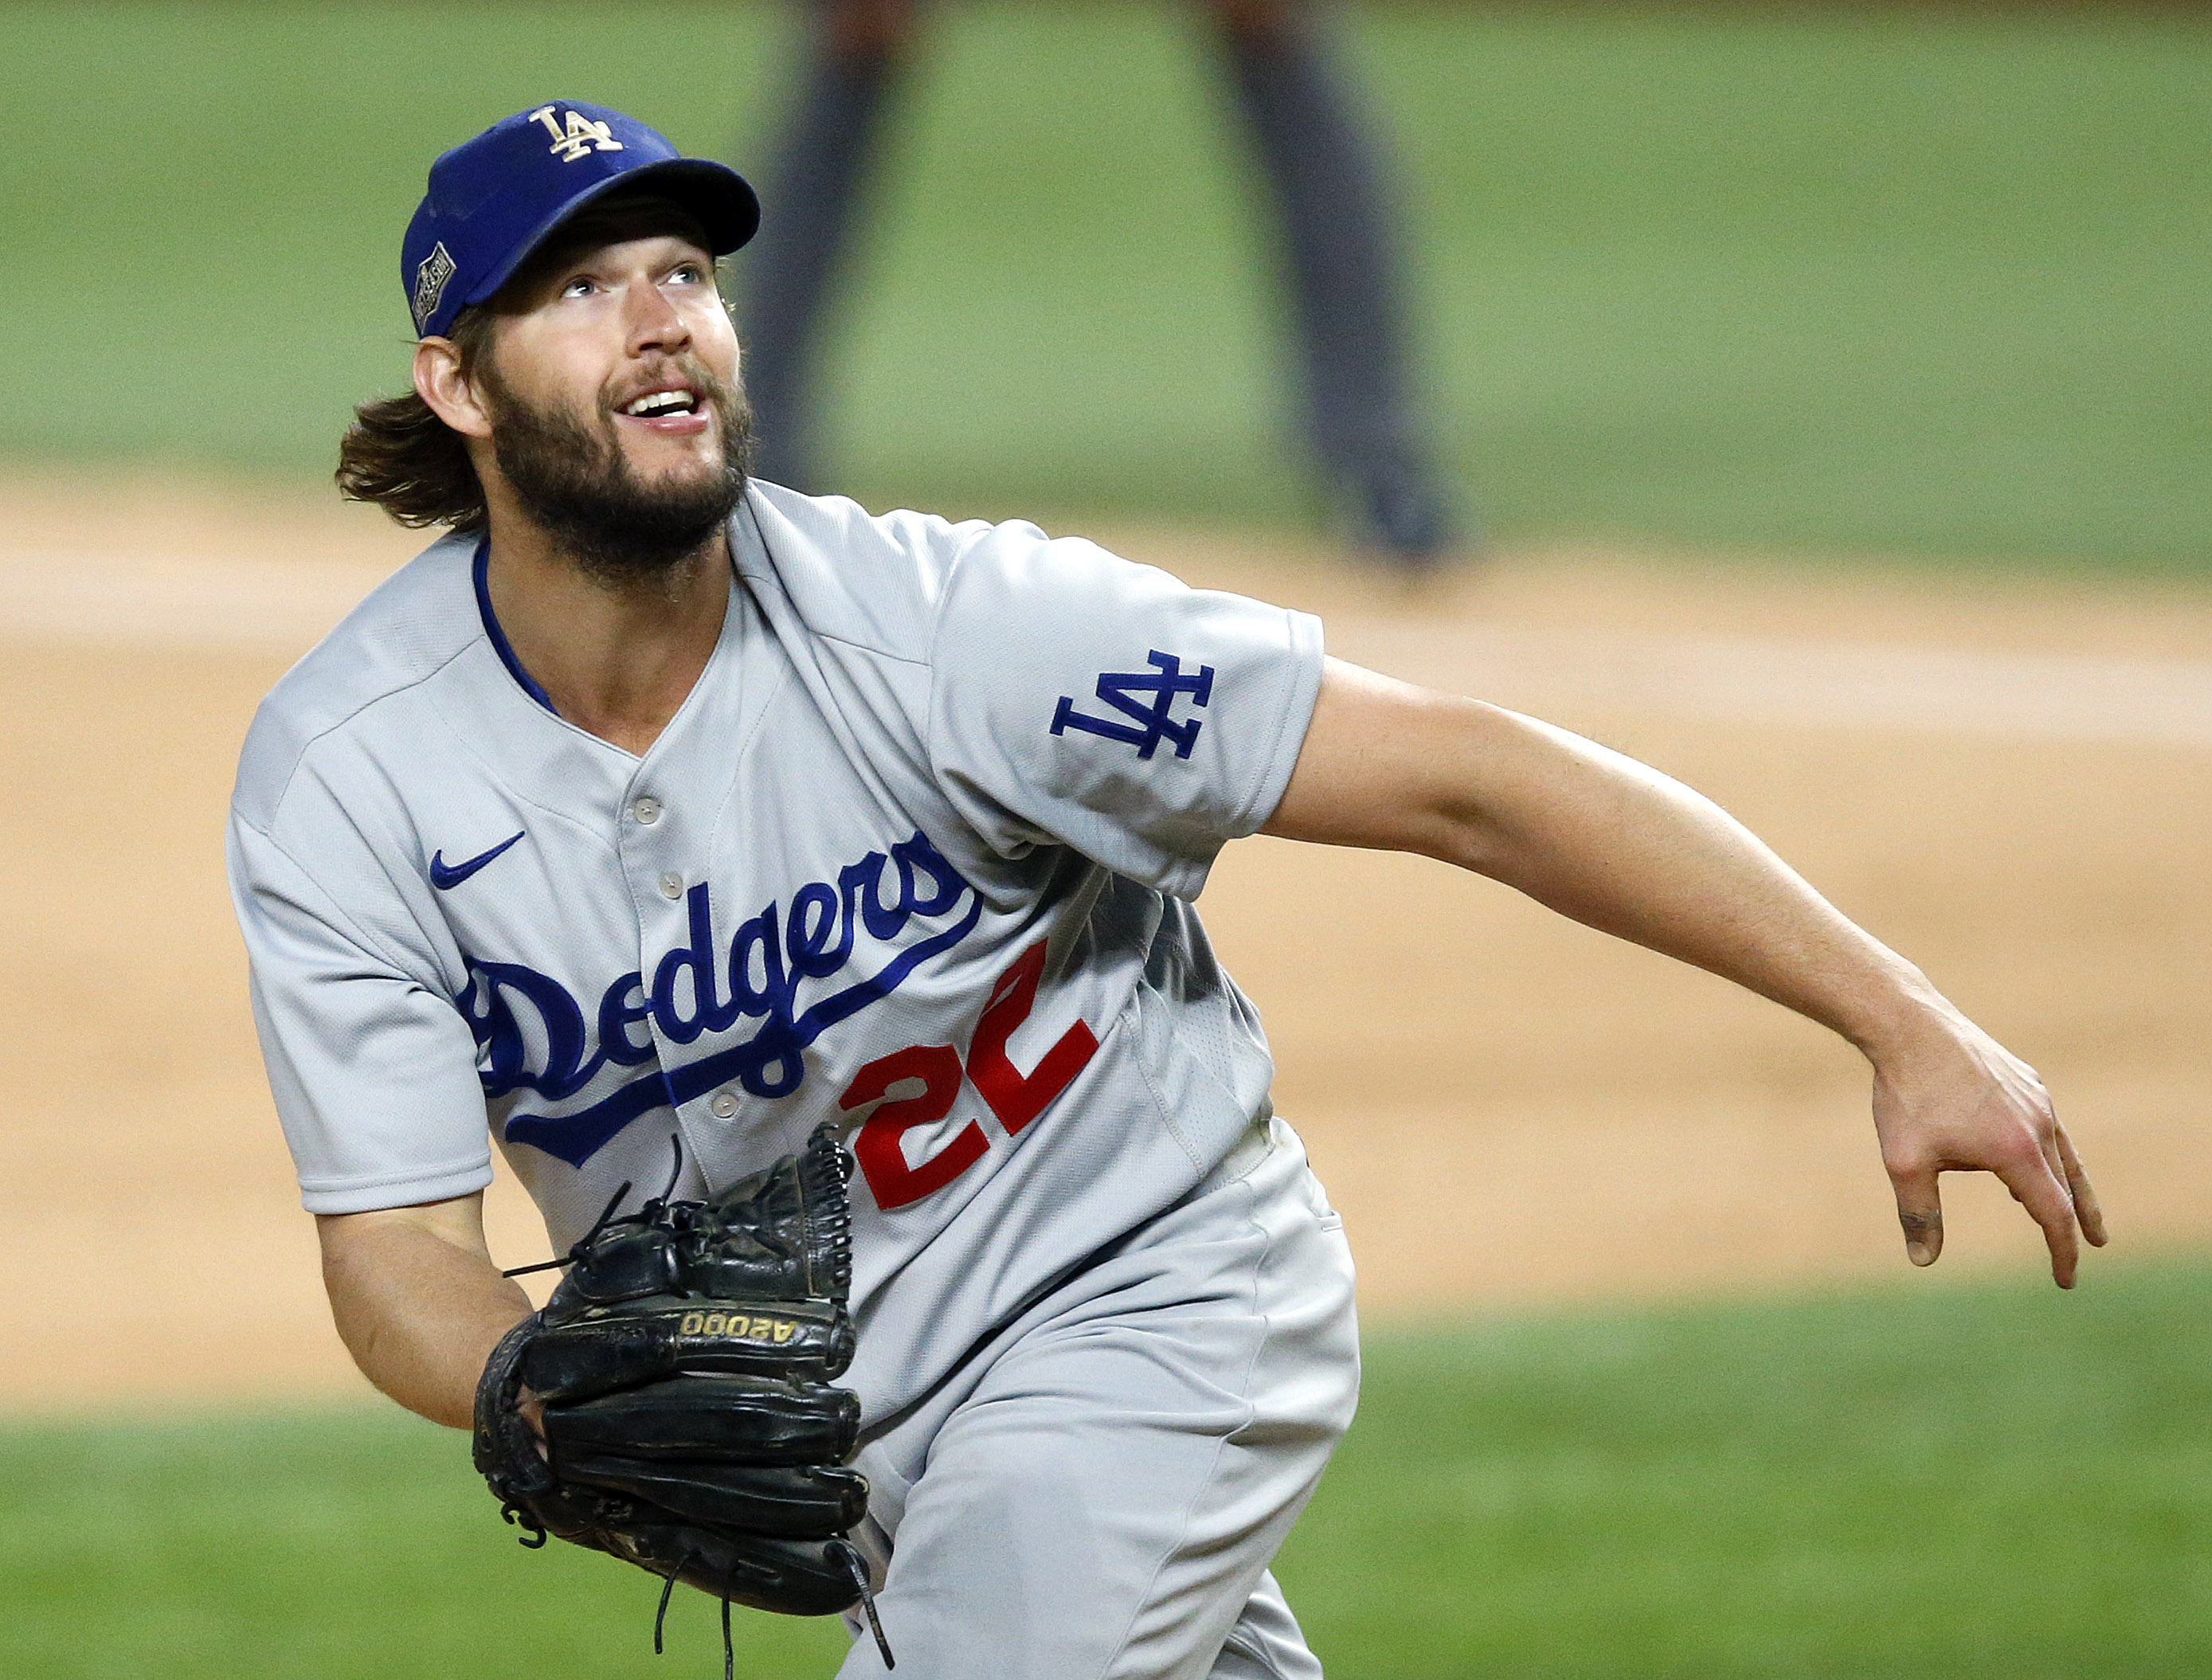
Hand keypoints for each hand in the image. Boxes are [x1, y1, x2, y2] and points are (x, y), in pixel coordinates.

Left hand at [1868, 1007, 2106, 1287]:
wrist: (1909, 1025)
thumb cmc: (1906, 1094)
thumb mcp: (1905, 1161)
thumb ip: (1919, 1213)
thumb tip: (1923, 1261)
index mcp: (2016, 1151)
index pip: (2053, 1214)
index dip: (2062, 1251)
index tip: (2065, 1280)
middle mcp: (2038, 1124)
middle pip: (2065, 1185)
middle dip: (2075, 1222)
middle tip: (2089, 1246)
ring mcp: (2036, 1098)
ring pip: (2062, 1153)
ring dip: (2070, 1186)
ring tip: (2077, 1213)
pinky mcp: (2025, 1080)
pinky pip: (2045, 1126)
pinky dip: (2048, 1151)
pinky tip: (2031, 1159)